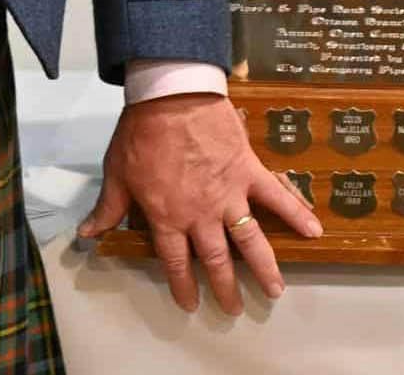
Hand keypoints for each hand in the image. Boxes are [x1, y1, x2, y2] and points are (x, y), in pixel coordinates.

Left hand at [77, 92, 322, 313]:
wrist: (170, 96)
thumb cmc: (141, 132)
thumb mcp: (117, 172)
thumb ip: (108, 208)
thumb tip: (88, 233)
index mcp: (168, 217)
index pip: (176, 262)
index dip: (182, 285)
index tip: (190, 302)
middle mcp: (202, 215)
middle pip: (216, 260)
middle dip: (225, 288)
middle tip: (235, 308)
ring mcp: (229, 194)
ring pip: (250, 240)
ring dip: (264, 268)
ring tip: (276, 291)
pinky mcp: (249, 171)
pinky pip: (277, 195)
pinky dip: (297, 213)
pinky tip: (315, 232)